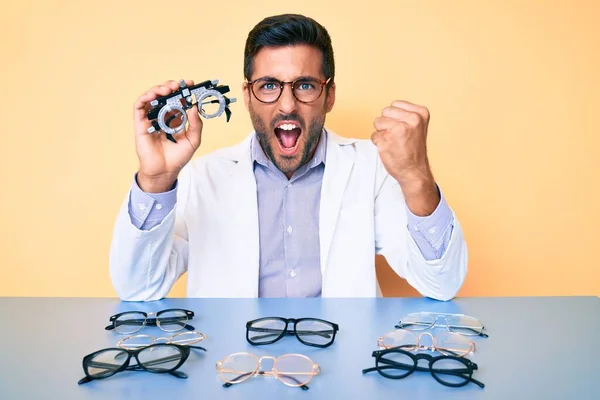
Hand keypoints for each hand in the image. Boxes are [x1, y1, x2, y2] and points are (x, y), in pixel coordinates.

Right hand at [133, 79, 202, 192]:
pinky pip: (139, 107)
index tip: (190, 84)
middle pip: (164, 95)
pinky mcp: (140, 124)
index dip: (182, 90)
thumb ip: (196, 124)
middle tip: (179, 85)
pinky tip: (153, 95)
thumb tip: (194, 107)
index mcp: (175, 119)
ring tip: (168, 89)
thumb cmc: (178, 158)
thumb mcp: (193, 140)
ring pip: (151, 97)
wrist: (165, 171)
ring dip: (158, 89)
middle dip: (171, 86)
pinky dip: (145, 97)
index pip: (177, 99)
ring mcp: (151, 119)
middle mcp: (162, 117)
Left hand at [371, 100, 438, 215]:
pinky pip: (374, 136)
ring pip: (377, 122)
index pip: (395, 105)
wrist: (414, 171)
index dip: (395, 117)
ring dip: (382, 133)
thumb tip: (388, 110)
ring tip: (394, 142)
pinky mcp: (387, 140)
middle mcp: (412, 120)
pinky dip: (378, 143)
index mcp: (420, 113)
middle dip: (387, 123)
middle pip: (385, 111)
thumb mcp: (417, 126)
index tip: (405, 129)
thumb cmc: (413, 150)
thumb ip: (405, 115)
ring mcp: (399, 130)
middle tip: (398, 136)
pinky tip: (390, 149)